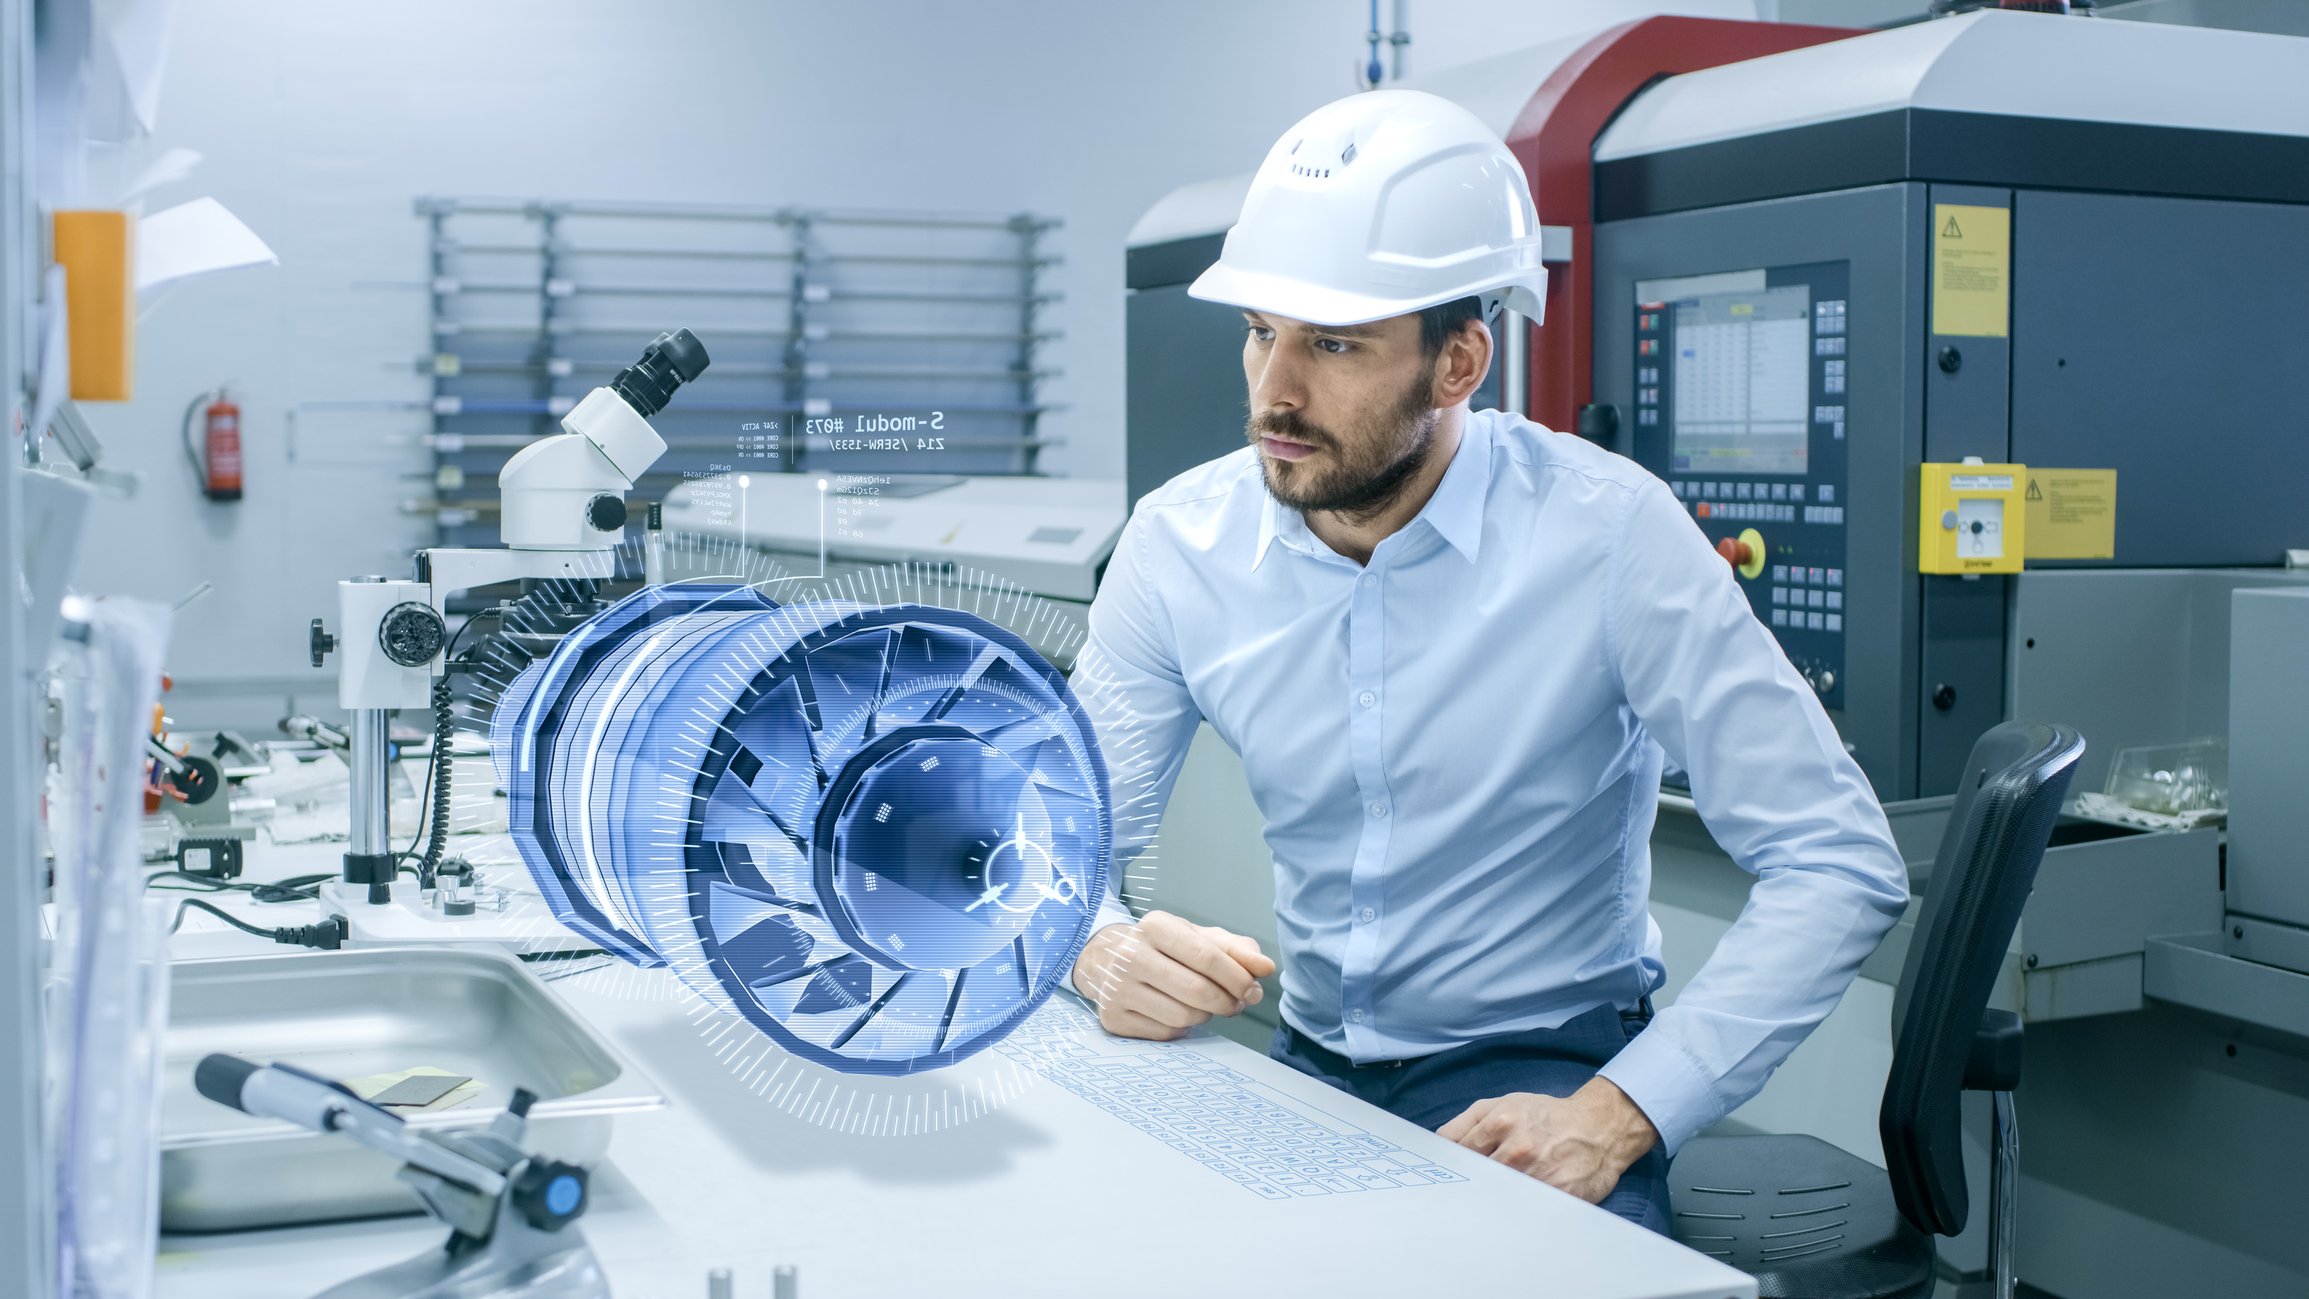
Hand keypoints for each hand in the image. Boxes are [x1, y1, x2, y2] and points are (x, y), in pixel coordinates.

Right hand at [1071, 910, 1276, 1040]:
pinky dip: (1183, 1028)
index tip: (1253, 990)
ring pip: (1183, 1016)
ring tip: (1207, 1006)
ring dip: (1206, 1016)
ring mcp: (1118, 989)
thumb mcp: (1195, 937)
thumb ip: (1235, 950)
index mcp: (1155, 927)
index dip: (1237, 977)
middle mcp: (1131, 956)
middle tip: (1236, 1004)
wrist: (1105, 961)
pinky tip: (1179, 1012)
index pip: (1206, 956)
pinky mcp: (1114, 1018)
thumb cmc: (1161, 948)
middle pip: (1197, 990)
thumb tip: (1265, 968)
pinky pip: (1166, 1033)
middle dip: (1227, 1002)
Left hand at [1438, 1077, 1660, 1203]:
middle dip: (1470, 1185)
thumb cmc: (1546, 1116)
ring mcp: (1538, 1174)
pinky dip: (1515, 1211)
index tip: (1449, 1177)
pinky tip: (1514, 1208)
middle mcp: (1518, 1149)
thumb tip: (1437, 1145)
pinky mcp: (1556, 1196)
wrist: (1599, 1128)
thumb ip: (1465, 1123)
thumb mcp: (1503, 1104)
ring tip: (1492, 1200)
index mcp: (1500, 1122)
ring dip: (1490, 1200)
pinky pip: (1524, 1210)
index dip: (1453, 1167)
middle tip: (1467, 1193)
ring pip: (1496, 1197)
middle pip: (1475, 1178)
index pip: (1458, 1154)